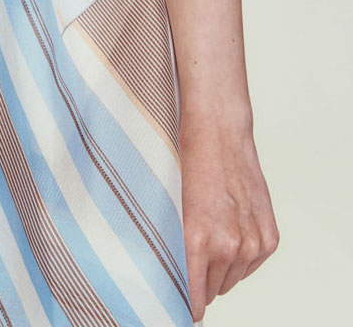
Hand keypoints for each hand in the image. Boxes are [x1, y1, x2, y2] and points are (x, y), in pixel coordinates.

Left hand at [178, 108, 278, 320]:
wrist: (219, 134)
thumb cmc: (189, 164)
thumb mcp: (173, 208)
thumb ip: (176, 246)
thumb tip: (176, 277)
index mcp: (198, 241)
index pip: (193, 295)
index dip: (186, 303)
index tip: (182, 307)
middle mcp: (229, 247)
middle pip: (212, 290)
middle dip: (202, 280)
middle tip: (192, 260)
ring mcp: (252, 244)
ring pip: (232, 279)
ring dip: (222, 268)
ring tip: (211, 236)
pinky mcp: (269, 238)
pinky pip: (252, 265)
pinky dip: (242, 256)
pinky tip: (230, 231)